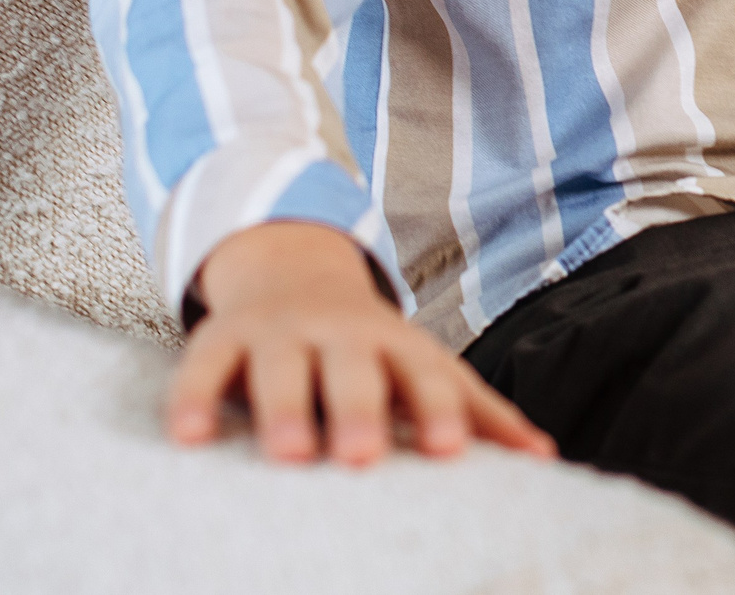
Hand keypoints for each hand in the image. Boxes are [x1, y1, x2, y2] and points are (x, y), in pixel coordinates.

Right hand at [167, 221, 554, 466]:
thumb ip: (478, 412)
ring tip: (290, 453)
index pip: (425, 377)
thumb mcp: (425, 367)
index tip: (450, 451)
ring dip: (285, 408)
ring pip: (281, 368)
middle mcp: (341, 336)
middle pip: (354, 371)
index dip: (438, 411)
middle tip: (363, 456)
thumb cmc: (374, 349)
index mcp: (398, 347)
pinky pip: (203, 367)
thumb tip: (545, 460)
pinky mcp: (223, 340)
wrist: (293, 274)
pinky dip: (193, 400)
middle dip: (360, 410)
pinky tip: (189, 439)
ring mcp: (280, 335)